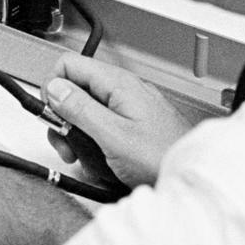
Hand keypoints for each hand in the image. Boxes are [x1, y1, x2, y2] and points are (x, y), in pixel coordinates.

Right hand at [41, 55, 202, 187]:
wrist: (191, 178)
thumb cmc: (162, 158)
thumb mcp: (113, 135)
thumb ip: (81, 109)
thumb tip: (55, 88)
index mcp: (119, 84)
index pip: (69, 65)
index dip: (53, 88)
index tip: (52, 114)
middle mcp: (124, 90)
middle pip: (75, 90)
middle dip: (63, 117)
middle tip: (67, 142)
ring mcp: (129, 108)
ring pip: (86, 110)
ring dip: (77, 134)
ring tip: (83, 156)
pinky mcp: (132, 126)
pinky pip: (102, 126)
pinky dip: (94, 142)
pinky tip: (99, 160)